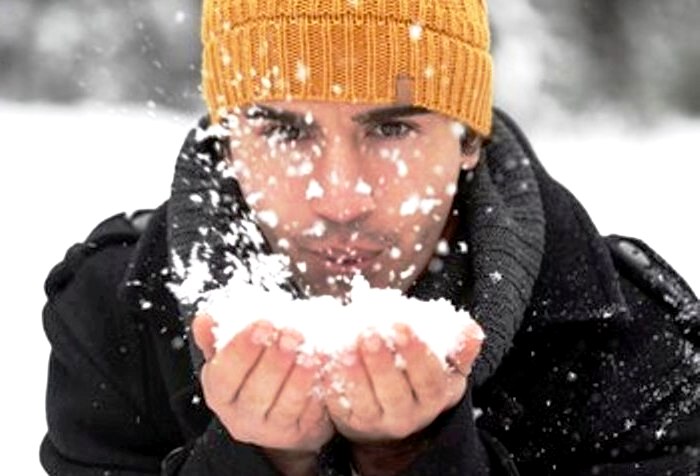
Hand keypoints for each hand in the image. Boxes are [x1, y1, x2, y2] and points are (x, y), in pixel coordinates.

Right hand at [192, 315, 333, 471]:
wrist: (283, 409)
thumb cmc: (255, 372)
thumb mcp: (233, 355)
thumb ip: (218, 337)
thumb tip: (204, 318)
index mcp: (220, 392)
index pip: (224, 374)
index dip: (242, 348)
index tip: (262, 323)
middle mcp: (241, 416)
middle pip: (255, 392)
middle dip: (274, 360)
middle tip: (291, 333)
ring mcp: (270, 430)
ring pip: (284, 405)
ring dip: (298, 377)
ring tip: (310, 352)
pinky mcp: (299, 434)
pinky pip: (309, 414)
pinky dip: (317, 391)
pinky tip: (324, 370)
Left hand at [323, 322, 482, 443]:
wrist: (393, 409)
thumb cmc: (420, 374)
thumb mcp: (446, 364)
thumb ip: (459, 347)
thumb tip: (472, 332)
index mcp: (434, 396)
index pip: (429, 378)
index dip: (416, 353)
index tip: (401, 325)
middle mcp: (407, 414)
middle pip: (394, 392)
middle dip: (382, 362)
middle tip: (369, 331)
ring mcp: (376, 420)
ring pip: (364, 401)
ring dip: (354, 373)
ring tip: (346, 346)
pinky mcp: (349, 421)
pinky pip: (338, 405)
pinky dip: (332, 382)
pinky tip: (327, 359)